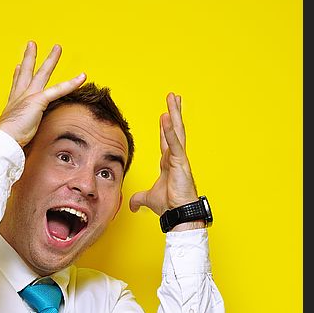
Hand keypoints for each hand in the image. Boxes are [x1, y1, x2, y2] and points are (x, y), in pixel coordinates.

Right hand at [0, 41, 85, 146]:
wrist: (4, 139)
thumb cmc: (7, 141)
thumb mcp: (13, 135)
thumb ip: (18, 134)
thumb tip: (17, 144)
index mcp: (13, 104)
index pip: (16, 86)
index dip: (17, 75)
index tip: (17, 66)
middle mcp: (20, 96)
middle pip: (26, 72)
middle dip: (30, 57)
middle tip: (32, 44)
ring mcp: (29, 96)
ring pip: (43, 73)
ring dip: (51, 59)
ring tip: (58, 47)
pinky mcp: (39, 100)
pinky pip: (59, 89)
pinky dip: (71, 83)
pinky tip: (82, 76)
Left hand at [129, 93, 200, 223]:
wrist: (177, 215)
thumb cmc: (168, 206)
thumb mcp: (148, 199)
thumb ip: (139, 199)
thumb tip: (132, 205)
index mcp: (169, 163)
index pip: (166, 140)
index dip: (165, 126)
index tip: (165, 113)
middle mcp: (175, 158)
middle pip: (173, 130)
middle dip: (173, 113)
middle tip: (172, 97)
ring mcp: (179, 159)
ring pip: (176, 132)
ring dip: (174, 114)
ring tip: (173, 98)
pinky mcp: (180, 162)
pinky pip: (174, 143)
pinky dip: (169, 131)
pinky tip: (166, 117)